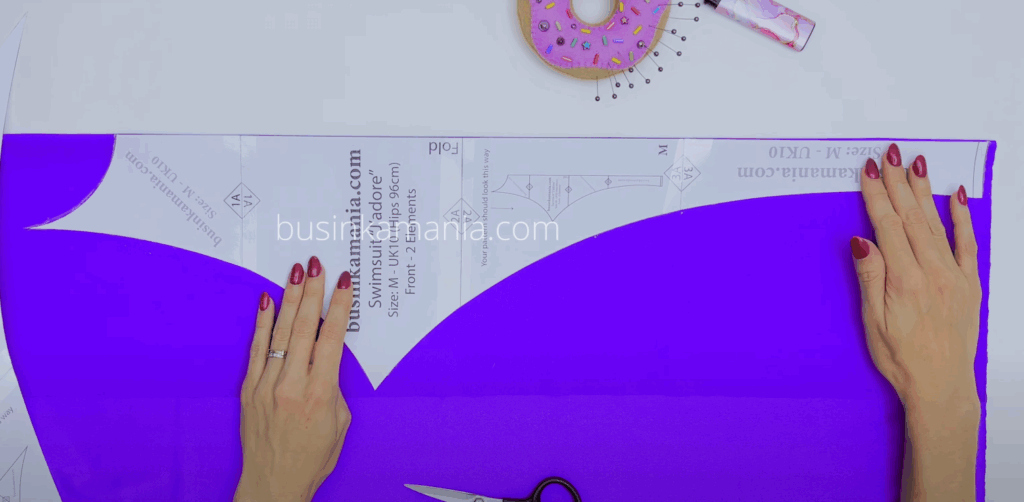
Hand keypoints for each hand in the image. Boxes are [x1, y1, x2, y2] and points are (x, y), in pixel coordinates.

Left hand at [235, 257, 353, 501]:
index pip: (331, 338)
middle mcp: (292, 386)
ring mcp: (267, 386)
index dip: (338, 307)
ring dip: (290, 299)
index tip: (343, 282)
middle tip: (316, 264)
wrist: (274, 483)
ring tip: (296, 272)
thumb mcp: (339, 422)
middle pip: (303, 327)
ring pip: (280, 333)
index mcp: (321, 394)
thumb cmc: (313, 457)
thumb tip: (326, 355)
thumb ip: (334, 385)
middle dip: (312, 292)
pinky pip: (257, 349)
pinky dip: (263, 323)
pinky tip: (267, 300)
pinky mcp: (249, 390)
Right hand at [851, 144, 980, 500]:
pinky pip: (968, 243)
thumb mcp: (873, 322)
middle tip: (890, 153)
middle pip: (911, 217)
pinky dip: (962, 218)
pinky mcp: (970, 284)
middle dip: (899, 182)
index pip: (887, 226)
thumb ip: (870, 278)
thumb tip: (862, 240)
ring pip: (936, 224)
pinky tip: (956, 196)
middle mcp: (933, 272)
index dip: (877, 195)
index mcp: (905, 280)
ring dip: (924, 192)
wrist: (941, 385)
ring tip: (916, 164)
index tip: (869, 169)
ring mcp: (955, 276)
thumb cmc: (900, 358)